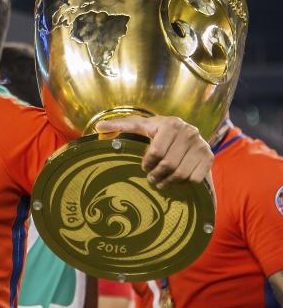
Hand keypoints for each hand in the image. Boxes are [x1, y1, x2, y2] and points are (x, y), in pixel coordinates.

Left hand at [95, 115, 212, 189]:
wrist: (184, 134)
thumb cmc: (157, 131)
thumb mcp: (140, 126)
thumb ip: (121, 125)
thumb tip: (98, 127)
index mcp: (170, 124)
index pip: (156, 151)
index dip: (147, 163)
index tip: (143, 167)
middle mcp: (189, 132)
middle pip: (169, 164)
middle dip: (157, 175)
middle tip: (150, 179)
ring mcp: (201, 145)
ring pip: (182, 173)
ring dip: (169, 182)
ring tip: (160, 183)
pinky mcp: (209, 156)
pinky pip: (196, 178)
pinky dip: (184, 183)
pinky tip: (176, 180)